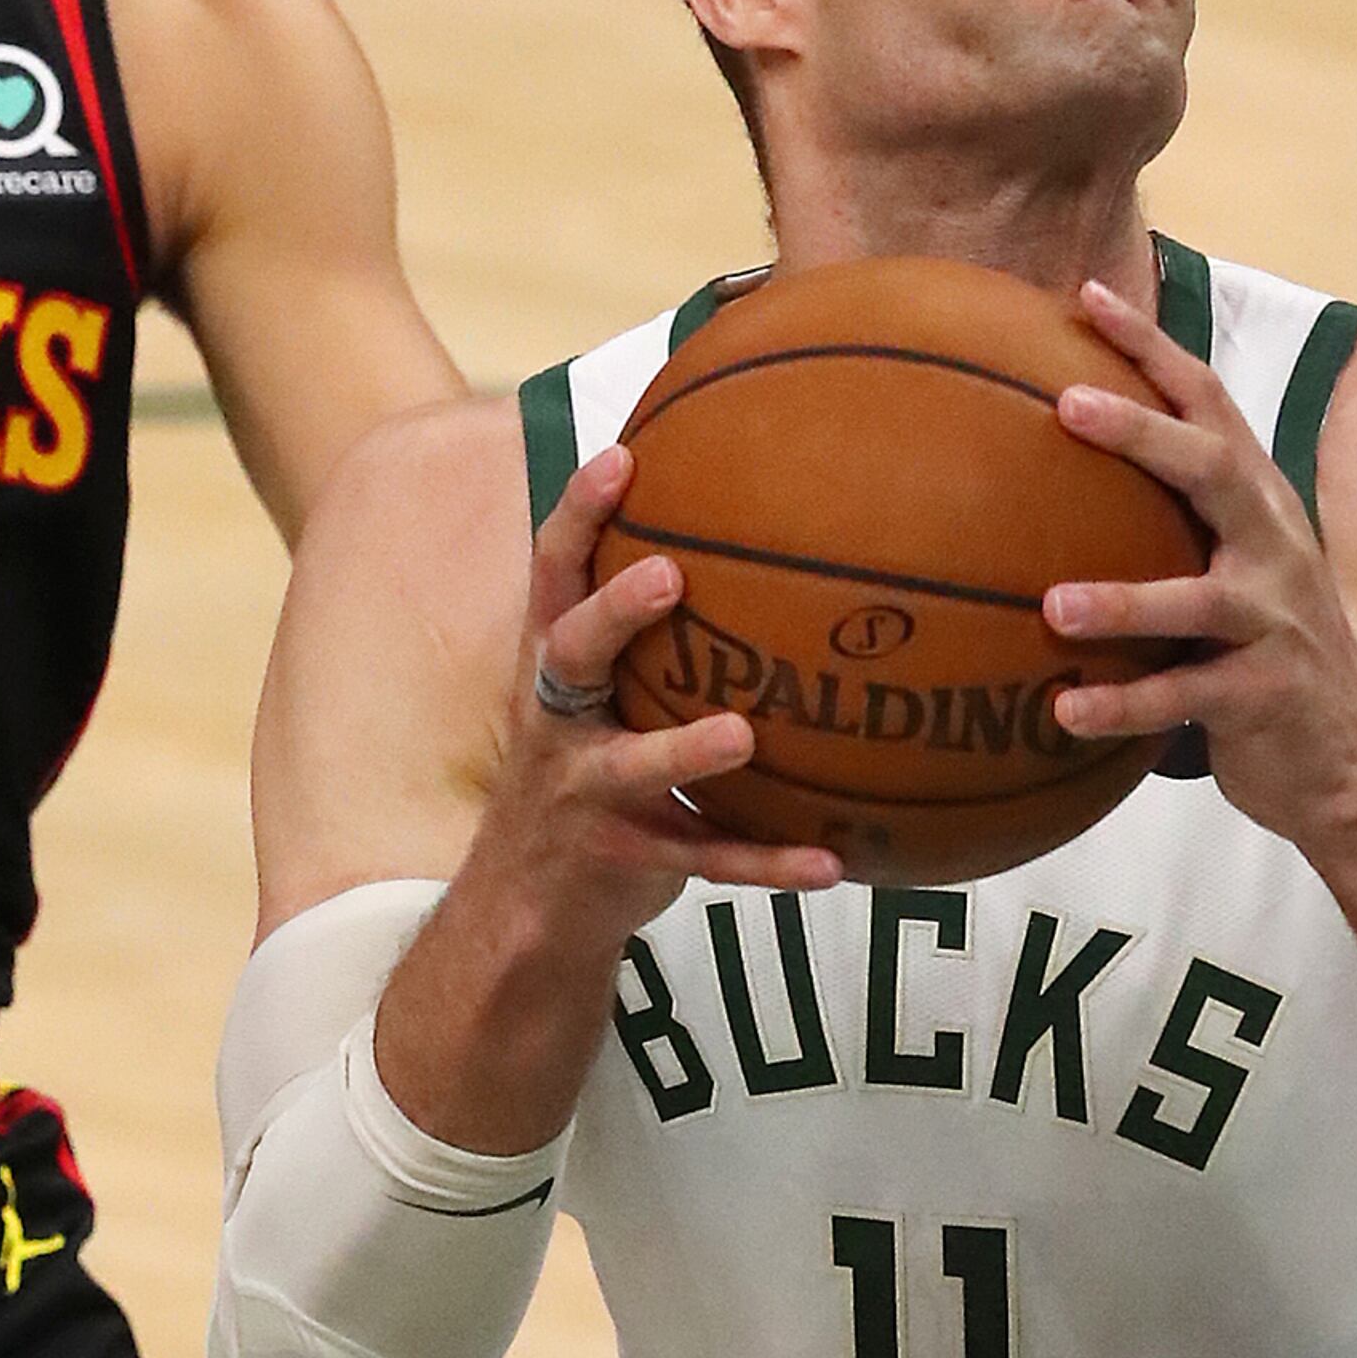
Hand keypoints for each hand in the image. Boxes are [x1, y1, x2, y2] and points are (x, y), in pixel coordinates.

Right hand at [462, 444, 840, 941]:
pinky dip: (768, 862)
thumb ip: (638, 625)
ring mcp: (586, 793)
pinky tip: (831, 862)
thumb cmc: (581, 764)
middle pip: (572, 654)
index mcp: (552, 666)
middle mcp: (557, 721)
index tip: (621, 456)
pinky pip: (705, 858)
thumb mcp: (591, 691)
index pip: (553, 572)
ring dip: (684, 752)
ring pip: (633, 768)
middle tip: (671, 575)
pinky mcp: (628, 859)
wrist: (525, 901)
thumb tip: (748, 527)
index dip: (580, 514)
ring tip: (741, 733)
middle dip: (615, 613)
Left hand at [1043, 276, 1356, 856]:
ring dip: (1124, 601)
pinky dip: (1123, 704)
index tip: (1084, 297)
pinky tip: (1062, 711)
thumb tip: (1050, 478)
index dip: (1151, 348)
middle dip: (1142, 433)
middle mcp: (1274, 548)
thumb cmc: (1269, 656)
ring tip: (1052, 607)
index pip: (1208, 404)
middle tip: (1066, 405)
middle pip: (1213, 470)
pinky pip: (1187, 699)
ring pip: (1197, 599)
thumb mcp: (1233, 573)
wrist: (1355, 763)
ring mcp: (1276, 621)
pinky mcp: (1267, 696)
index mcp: (1259, 504)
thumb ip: (1171, 524)